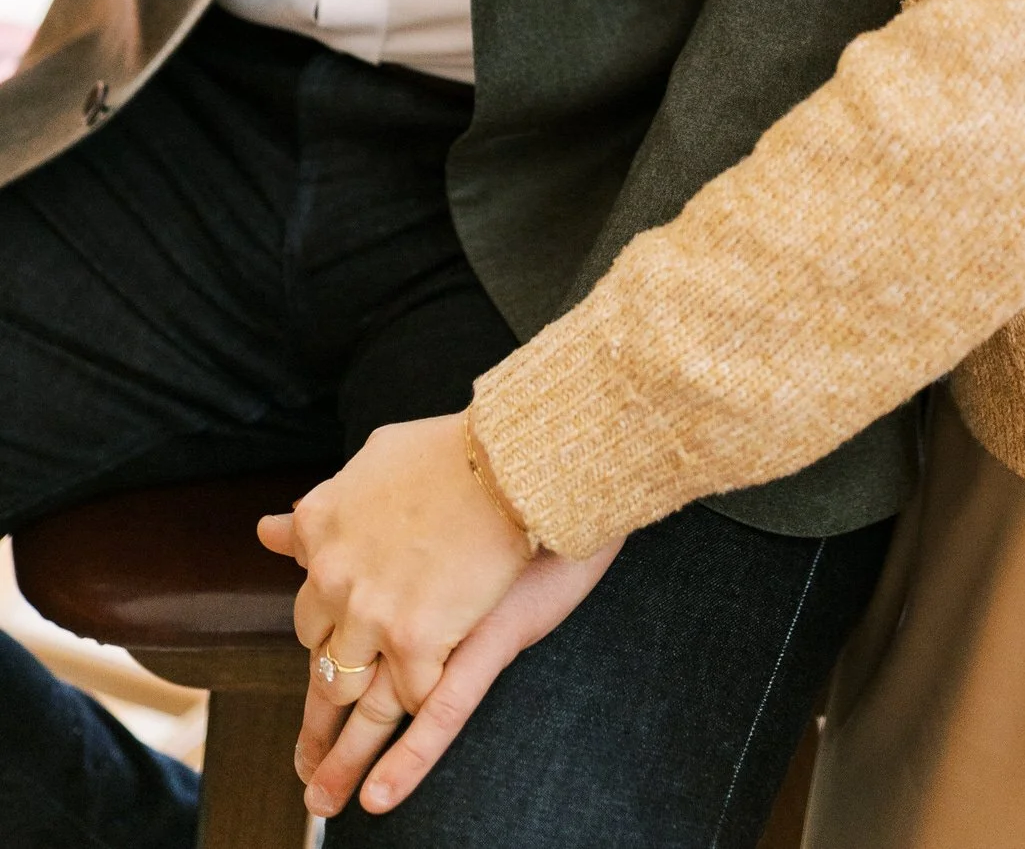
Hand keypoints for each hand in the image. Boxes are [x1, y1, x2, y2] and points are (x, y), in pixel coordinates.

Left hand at [256, 414, 540, 812]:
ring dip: (338, 755)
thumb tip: (277, 523)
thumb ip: (330, 501)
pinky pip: (420, 710)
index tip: (319, 663)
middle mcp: (345, 580)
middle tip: (306, 755)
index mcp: (329, 533)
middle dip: (321, 710)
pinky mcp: (436, 640)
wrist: (523, 452)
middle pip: (327, 663)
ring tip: (320, 798)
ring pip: (358, 700)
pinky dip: (399, 759)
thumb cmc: (462, 450)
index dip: (318, 644)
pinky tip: (376, 797)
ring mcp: (387, 616)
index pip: (313, 608)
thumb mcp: (383, 459)